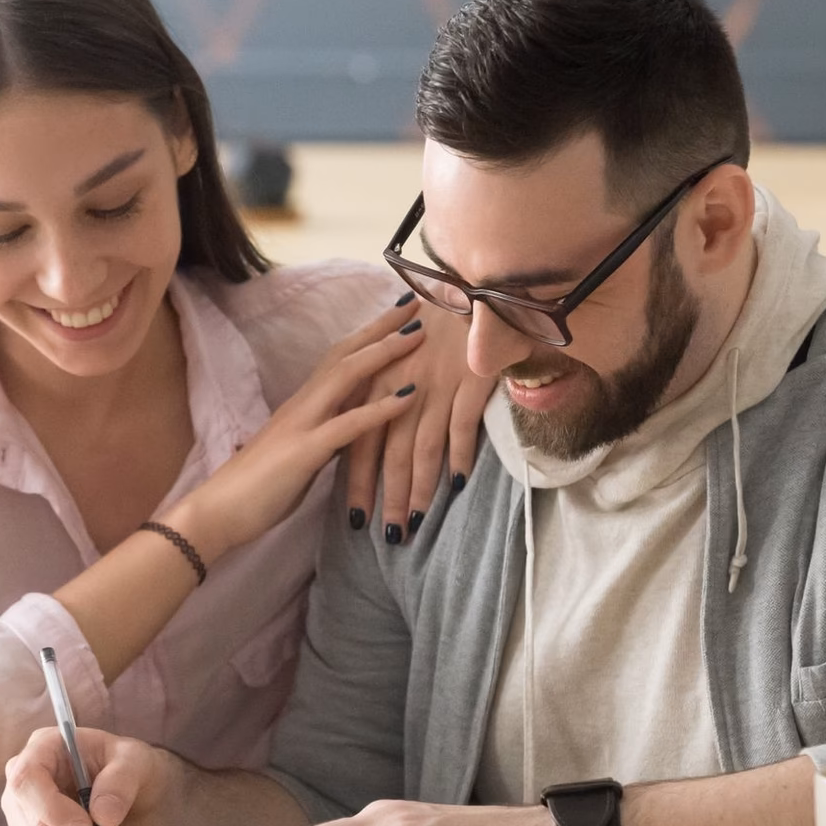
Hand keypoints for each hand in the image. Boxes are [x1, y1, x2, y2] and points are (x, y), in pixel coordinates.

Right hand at [1, 725, 174, 825]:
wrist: (131, 784)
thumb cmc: (126, 763)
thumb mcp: (135, 760)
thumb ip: (121, 781)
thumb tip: (103, 816)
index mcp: (42, 748)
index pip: (26, 780)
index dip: (51, 808)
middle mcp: (25, 782)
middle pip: (38, 823)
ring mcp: (26, 813)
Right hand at [171, 300, 424, 558]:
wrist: (217, 512)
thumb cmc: (256, 489)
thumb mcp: (300, 454)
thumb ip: (325, 436)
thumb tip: (351, 429)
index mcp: (302, 405)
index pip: (338, 358)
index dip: (368, 334)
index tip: (399, 315)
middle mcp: (303, 405)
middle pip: (345, 353)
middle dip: (382, 327)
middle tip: (418, 302)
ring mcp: (302, 424)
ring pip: (346, 375)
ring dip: (385, 352)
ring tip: (419, 334)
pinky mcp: (305, 452)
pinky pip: (348, 425)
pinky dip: (382, 408)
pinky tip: (411, 396)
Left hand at [345, 301, 493, 542]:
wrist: (469, 288)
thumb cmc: (432, 328)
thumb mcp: (396, 360)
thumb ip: (383, 398)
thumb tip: (373, 440)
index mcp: (376, 384)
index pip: (360, 442)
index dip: (357, 482)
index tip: (356, 519)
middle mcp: (400, 388)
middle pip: (390, 454)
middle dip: (388, 498)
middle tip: (389, 537)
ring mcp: (434, 386)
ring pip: (422, 448)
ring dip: (419, 490)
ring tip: (417, 523)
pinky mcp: (468, 381)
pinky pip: (461, 426)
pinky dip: (460, 456)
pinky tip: (456, 485)